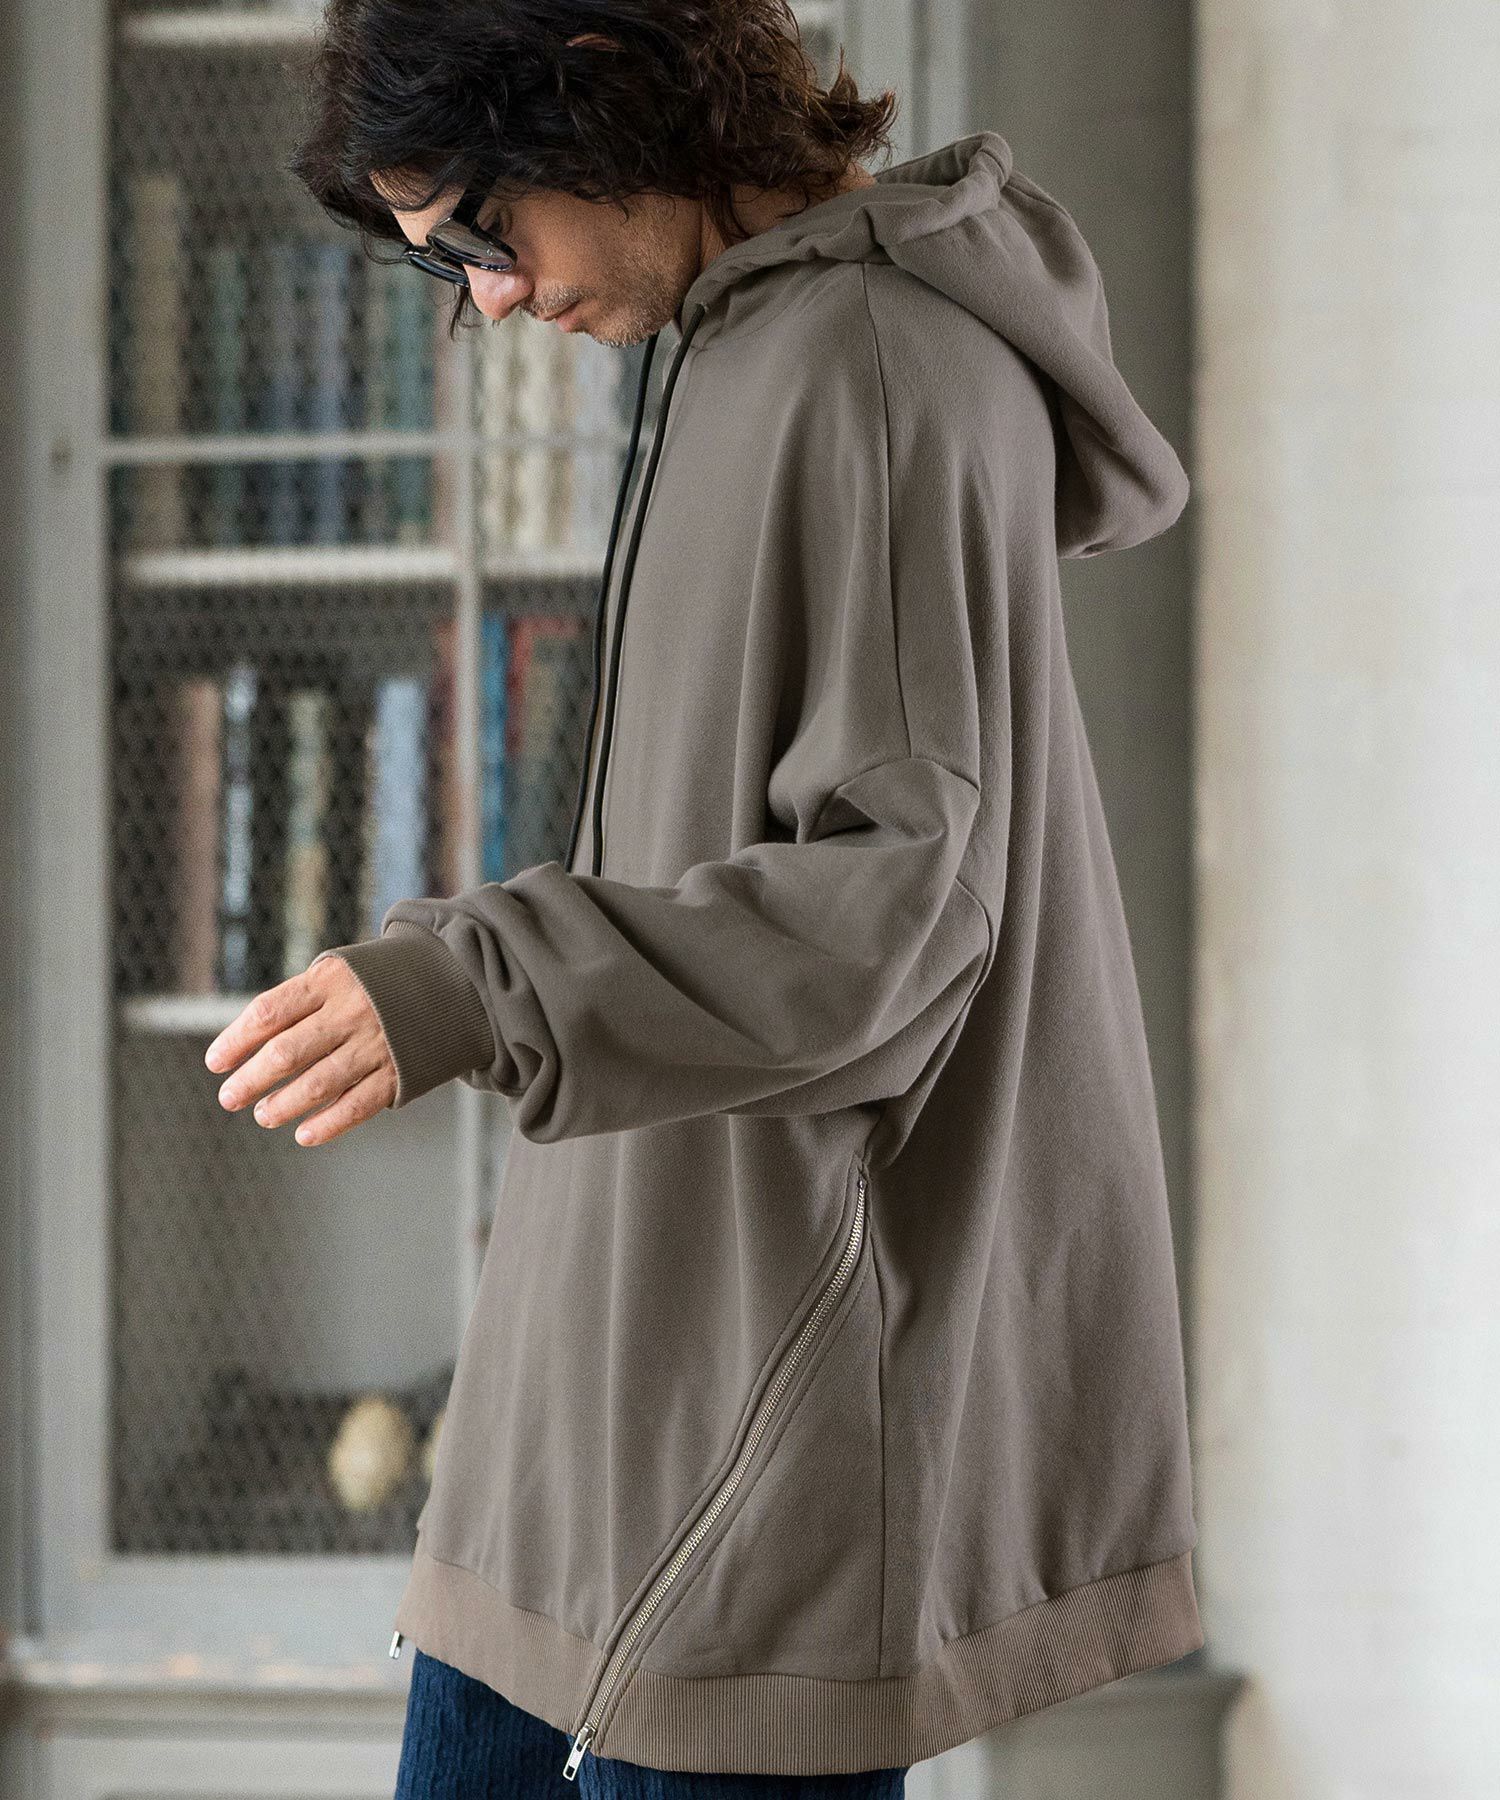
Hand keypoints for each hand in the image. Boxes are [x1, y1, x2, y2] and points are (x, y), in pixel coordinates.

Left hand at [204, 953, 396, 1145]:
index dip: (237, 1040)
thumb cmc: (375, 983)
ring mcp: (376, 1044)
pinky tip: (304, 1134)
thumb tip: (245, 1047)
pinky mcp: (398, 1072)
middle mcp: (351, 1012)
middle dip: (251, 1079)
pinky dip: (329, 1124)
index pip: (269, 1012)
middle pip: (287, 1051)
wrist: (449, 981)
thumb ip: (298, 1002)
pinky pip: (358, 1105)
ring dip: (283, 1105)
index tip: (216, 1062)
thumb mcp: (338, 972)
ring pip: (319, 1083)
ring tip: (263, 1115)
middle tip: (230, 1097)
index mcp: (329, 981)